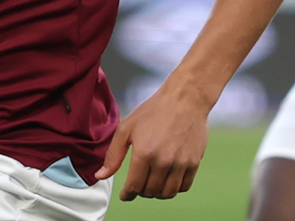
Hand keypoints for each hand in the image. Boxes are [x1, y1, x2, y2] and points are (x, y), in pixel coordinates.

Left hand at [94, 83, 209, 200]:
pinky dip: (174, 188)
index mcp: (144, 154)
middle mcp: (163, 161)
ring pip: (167, 193)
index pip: (134, 187)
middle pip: (150, 192)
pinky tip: (168, 179)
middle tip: (139, 184)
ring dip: (157, 192)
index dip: (127, 194)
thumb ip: (113, 154)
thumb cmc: (154, 111)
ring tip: (153, 183)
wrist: (185, 99)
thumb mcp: (127, 128)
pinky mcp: (194, 162)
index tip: (126, 195)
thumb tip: (101, 175)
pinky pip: (184, 186)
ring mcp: (180, 163)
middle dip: (141, 191)